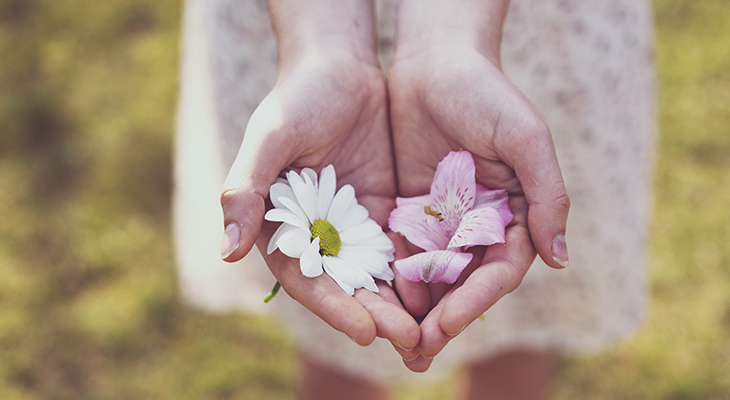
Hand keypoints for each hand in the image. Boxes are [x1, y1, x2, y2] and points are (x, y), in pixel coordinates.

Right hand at [219, 0, 417, 351]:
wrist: (339, 66)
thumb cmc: (297, 97)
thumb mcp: (270, 138)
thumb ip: (247, 191)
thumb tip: (225, 251)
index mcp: (281, 227)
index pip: (306, 278)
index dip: (334, 306)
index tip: (365, 329)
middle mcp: (316, 234)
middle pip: (347, 285)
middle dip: (376, 314)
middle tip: (410, 339)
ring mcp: (352, 225)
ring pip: (378, 274)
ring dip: (402, 303)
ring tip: (431, 329)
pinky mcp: (384, 212)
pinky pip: (403, 246)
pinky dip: (420, 270)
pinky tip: (446, 290)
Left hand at [388, 0, 569, 370]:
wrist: (434, 58)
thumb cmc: (486, 91)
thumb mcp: (525, 137)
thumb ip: (547, 194)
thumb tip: (560, 259)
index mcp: (515, 212)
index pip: (497, 269)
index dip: (475, 300)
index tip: (447, 325)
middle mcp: (480, 223)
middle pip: (463, 282)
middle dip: (443, 319)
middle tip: (417, 354)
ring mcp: (444, 220)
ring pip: (430, 275)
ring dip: (414, 311)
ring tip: (394, 343)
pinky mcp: (409, 209)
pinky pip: (399, 250)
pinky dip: (389, 278)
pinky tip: (372, 302)